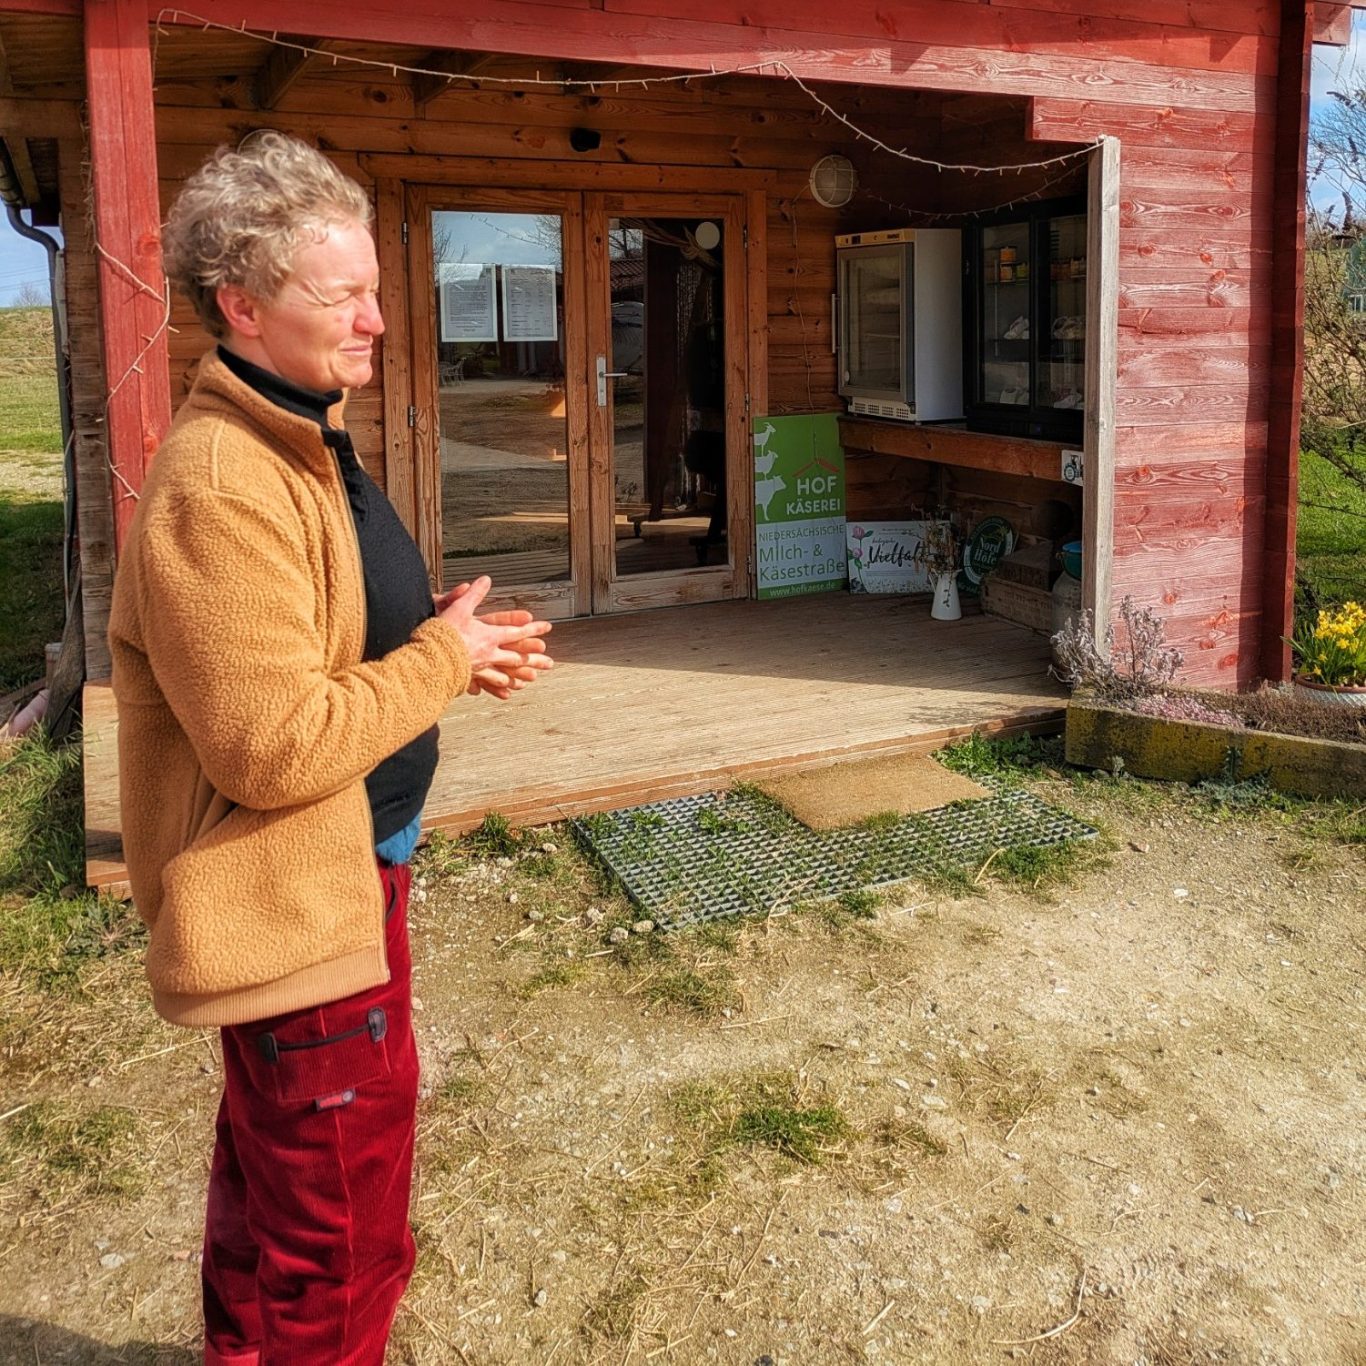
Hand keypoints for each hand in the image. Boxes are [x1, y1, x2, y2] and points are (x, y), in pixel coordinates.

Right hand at [435, 579, 553, 695]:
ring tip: (529, 680)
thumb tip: (485, 580)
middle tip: (549, 663)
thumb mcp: (460, 608)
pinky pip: (489, 685)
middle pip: (517, 657)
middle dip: (534, 659)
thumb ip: (474, 594)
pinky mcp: (470, 678)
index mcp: (490, 636)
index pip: (517, 631)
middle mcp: (489, 653)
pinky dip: (499, 689)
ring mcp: (481, 668)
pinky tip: (506, 694)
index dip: (533, 629)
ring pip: (505, 673)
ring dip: (518, 676)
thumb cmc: (445, 634)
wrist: (431, 658)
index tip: (547, 628)